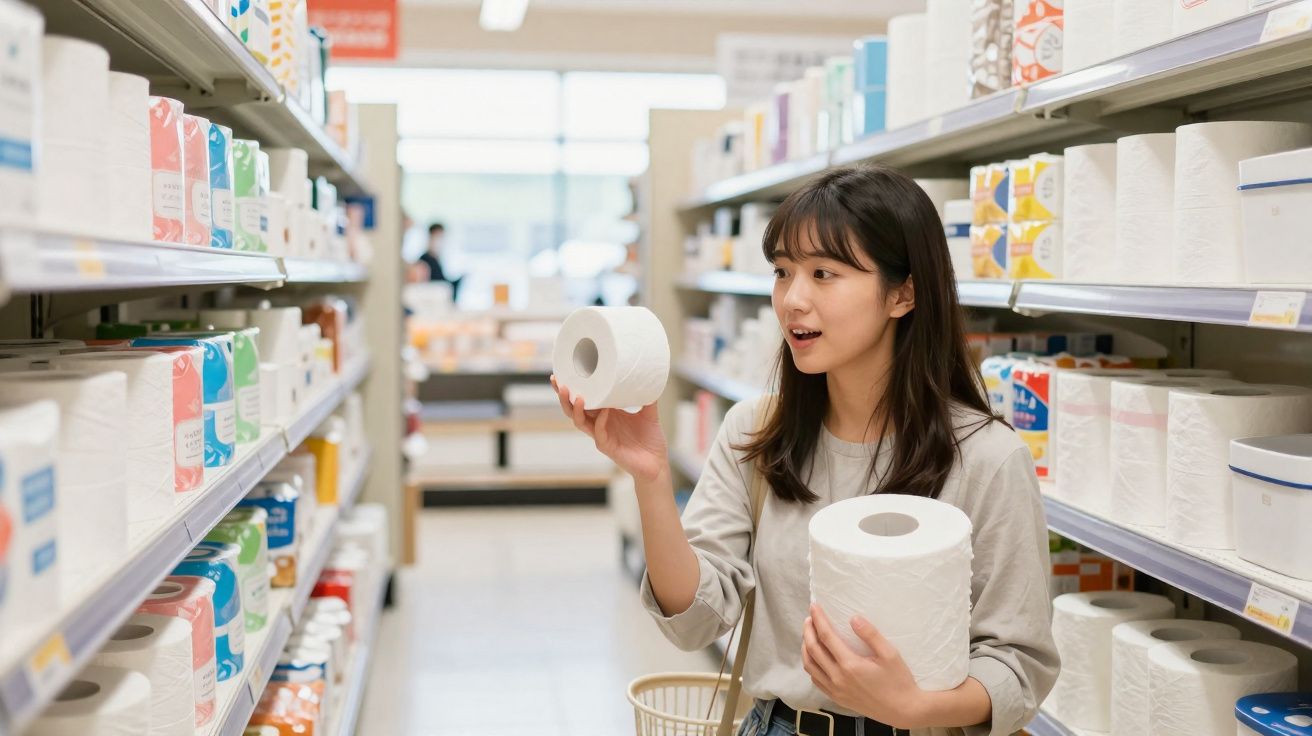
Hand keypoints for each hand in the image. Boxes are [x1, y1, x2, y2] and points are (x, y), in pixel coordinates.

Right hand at [551, 375, 668, 482]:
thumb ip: (648, 398)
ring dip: (576, 408)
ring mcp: (601, 436)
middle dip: (564, 396)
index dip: (572, 388)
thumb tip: (651, 378)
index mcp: (606, 414)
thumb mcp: (649, 414)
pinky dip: (600, 421)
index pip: (583, 400)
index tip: (565, 372)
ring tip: (577, 396)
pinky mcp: (608, 447)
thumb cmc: (650, 441)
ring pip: (579, 422)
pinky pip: (599, 433)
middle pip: (573, 410)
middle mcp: (600, 424)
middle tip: (558, 382)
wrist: (657, 464)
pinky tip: (604, 411)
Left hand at [801, 604, 926, 728]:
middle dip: (808, 631)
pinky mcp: (837, 698)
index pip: (826, 636)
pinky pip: (816, 680)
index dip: (818, 619)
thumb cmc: (899, 681)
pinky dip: (811, 666)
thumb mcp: (890, 654)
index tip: (814, 607)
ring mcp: (836, 690)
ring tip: (809, 635)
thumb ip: (870, 634)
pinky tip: (815, 658)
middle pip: (813, 650)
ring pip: (810, 666)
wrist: (903, 711)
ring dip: (806, 648)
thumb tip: (854, 618)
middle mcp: (838, 678)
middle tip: (809, 618)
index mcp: (850, 665)